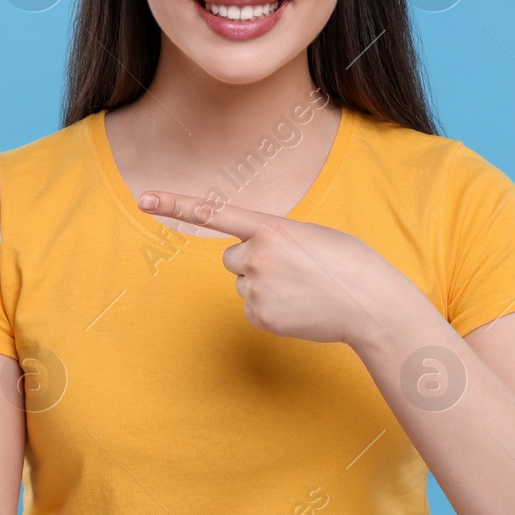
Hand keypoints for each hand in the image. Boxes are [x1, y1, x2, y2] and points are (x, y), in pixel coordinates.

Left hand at [139, 189, 402, 346]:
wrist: (371, 303)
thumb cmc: (348, 264)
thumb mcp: (310, 236)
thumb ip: (274, 240)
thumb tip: (251, 264)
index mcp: (271, 227)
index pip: (214, 213)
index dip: (176, 204)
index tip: (143, 198)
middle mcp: (257, 255)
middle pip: (231, 258)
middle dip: (254, 263)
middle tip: (292, 271)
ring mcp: (257, 288)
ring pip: (244, 285)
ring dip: (266, 287)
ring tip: (302, 291)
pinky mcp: (261, 316)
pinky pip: (253, 310)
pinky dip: (272, 311)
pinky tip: (299, 309)